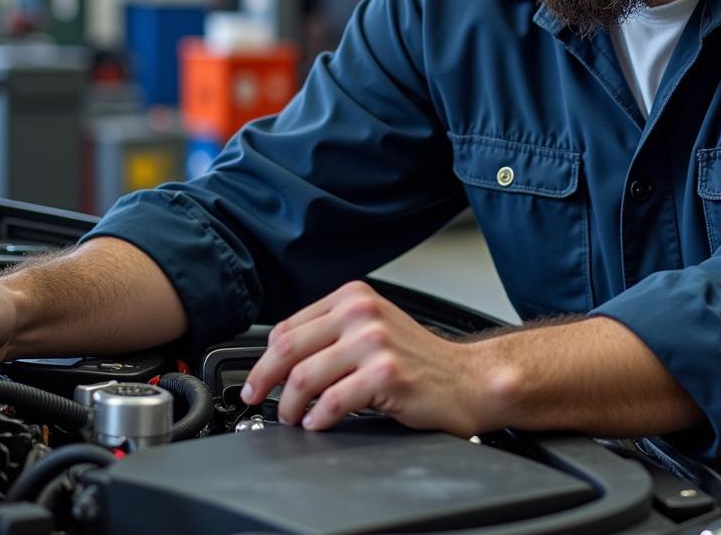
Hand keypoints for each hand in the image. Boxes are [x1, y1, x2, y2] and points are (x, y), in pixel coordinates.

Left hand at [240, 281, 495, 435]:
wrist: (464, 378)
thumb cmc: (417, 359)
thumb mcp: (372, 329)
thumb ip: (331, 332)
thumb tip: (279, 355)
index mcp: (354, 297)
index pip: (289, 326)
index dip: (263, 358)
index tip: (255, 380)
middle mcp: (362, 312)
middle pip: (289, 348)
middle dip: (263, 381)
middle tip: (258, 401)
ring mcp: (374, 341)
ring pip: (304, 376)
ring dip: (288, 405)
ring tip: (291, 417)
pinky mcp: (385, 373)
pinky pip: (332, 401)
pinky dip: (317, 418)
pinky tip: (317, 424)